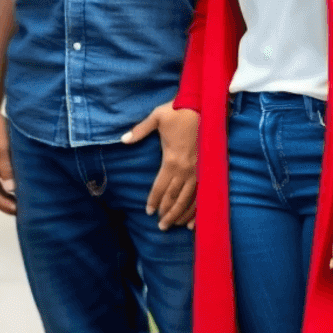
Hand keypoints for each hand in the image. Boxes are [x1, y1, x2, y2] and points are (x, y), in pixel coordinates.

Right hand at [0, 108, 16, 214]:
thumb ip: (6, 169)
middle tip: (23, 211)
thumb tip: (11, 190)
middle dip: (6, 204)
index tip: (19, 211)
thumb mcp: (2, 148)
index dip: (4, 205)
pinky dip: (7, 186)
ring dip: (7, 196)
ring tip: (23, 202)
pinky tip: (19, 187)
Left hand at [123, 101, 198, 229]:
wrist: (203, 106)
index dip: (154, 200)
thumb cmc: (177, 112)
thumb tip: (123, 139)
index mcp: (172, 160)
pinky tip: (193, 222)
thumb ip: (139, 131)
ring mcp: (199, 171)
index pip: (161, 186)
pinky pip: (203, 195)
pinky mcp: (209, 170)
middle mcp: (186, 170)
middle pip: (175, 198)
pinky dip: (198, 209)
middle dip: (166, 213)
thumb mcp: (156, 118)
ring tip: (173, 225)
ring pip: (189, 200)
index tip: (148, 212)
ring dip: (181, 214)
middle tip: (160, 227)